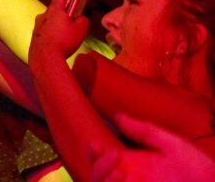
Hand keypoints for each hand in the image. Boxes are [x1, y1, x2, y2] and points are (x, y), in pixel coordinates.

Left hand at [29, 0, 88, 61]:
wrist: (44, 57)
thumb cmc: (64, 41)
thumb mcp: (81, 29)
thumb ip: (83, 20)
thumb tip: (81, 18)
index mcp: (55, 10)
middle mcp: (43, 15)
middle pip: (55, 9)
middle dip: (65, 12)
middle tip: (74, 19)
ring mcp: (37, 25)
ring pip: (50, 20)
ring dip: (58, 24)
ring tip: (67, 34)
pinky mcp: (35, 36)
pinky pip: (45, 30)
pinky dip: (52, 33)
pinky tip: (58, 42)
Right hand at [88, 113, 214, 181]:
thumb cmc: (197, 166)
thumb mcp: (169, 143)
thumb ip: (143, 131)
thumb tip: (117, 114)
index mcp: (132, 163)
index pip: (102, 160)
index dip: (93, 153)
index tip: (95, 144)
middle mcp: (129, 178)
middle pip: (97, 176)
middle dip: (98, 166)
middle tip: (113, 156)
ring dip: (103, 178)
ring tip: (118, 172)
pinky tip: (125, 180)